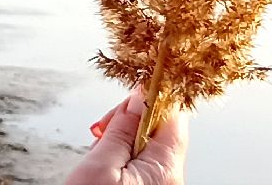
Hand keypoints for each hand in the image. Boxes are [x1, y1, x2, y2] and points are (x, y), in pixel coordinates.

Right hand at [66, 89, 188, 184]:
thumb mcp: (100, 165)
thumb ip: (122, 128)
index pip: (173, 115)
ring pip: (147, 145)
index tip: (126, 95)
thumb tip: (139, 95)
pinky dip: (121, 157)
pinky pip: (140, 164)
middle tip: (101, 131)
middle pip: (160, 128)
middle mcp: (170, 178)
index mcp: (166, 168)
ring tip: (98, 152)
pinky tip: (103, 165)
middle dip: (129, 120)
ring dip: (121, 139)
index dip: (150, 98)